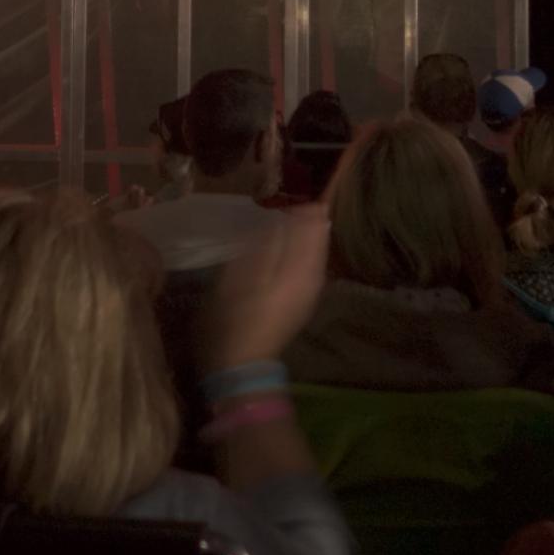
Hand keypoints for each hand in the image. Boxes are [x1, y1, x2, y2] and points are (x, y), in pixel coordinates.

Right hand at [202, 205, 330, 371]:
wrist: (242, 364)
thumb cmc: (235, 319)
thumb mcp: (241, 277)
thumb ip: (265, 246)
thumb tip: (284, 216)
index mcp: (300, 270)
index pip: (312, 228)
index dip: (306, 207)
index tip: (293, 190)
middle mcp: (313, 279)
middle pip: (318, 240)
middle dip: (309, 219)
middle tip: (294, 199)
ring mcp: (309, 292)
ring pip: (316, 253)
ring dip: (307, 234)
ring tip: (293, 217)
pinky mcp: (302, 301)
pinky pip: (311, 267)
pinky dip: (304, 251)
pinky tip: (292, 247)